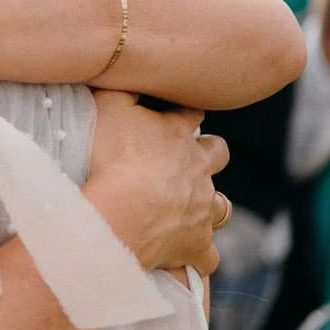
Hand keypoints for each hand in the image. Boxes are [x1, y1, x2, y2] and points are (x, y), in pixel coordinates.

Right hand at [81, 91, 228, 279]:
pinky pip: (208, 257)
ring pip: (221, 205)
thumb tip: (126, 69)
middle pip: (218, 154)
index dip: (183, 114)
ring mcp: (201, 209)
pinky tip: (190, 260)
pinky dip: (200, 257)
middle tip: (185, 162)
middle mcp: (199, 169)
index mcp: (177, 134)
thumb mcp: (108, 106)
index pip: (190, 114)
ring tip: (190, 210)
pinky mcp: (195, 245)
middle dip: (208, 155)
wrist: (118, 214)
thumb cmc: (108, 157)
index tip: (171, 117)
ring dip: (210, 205)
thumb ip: (121, 86)